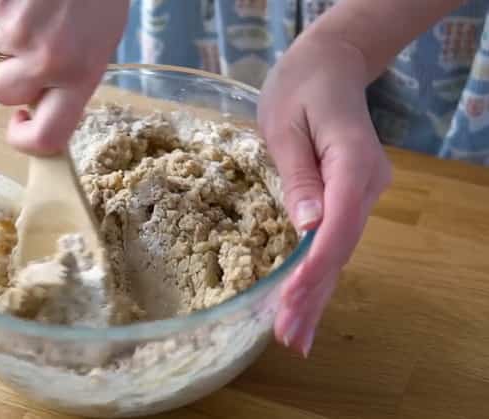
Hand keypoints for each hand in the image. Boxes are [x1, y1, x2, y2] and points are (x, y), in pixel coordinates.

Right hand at [0, 0, 128, 154]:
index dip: (26, 141)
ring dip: (11, 29)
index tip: (21, 125)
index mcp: (81, 74)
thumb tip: (43, 96)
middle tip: (28, 50)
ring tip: (40, 4)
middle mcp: (48, 60)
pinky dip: (7, 2)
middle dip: (7, 74)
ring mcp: (19, 31)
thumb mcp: (102, 39)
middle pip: (2, 92)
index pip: (48, 136)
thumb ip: (73, 74)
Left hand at [258, 34, 391, 356]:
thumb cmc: (300, 87)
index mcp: (353, 162)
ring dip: (317, 295)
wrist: (329, 66)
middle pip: (341, 248)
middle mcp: (367, 184)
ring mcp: (364, 192)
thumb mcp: (285, 124)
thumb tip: (306, 228)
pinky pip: (336, 242)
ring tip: (294, 336)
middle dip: (313, 295)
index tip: (290, 300)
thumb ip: (298, 176)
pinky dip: (320, 274)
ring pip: (340, 252)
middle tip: (289, 337)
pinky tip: (307, 303)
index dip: (313, 267)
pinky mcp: (351, 197)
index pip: (338, 224)